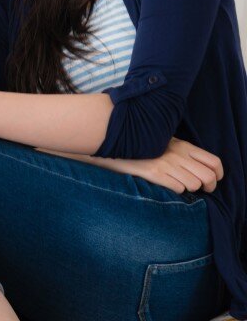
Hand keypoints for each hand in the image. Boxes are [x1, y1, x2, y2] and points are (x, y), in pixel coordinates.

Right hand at [36, 137, 224, 194]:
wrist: (113, 140)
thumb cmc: (138, 143)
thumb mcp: (162, 141)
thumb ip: (180, 150)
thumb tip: (196, 165)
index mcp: (183, 145)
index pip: (214, 162)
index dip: (218, 175)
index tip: (212, 180)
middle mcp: (177, 153)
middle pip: (208, 177)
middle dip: (208, 187)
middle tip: (198, 189)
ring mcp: (165, 162)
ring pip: (194, 184)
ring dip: (189, 189)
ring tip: (178, 185)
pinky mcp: (153, 172)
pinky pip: (178, 188)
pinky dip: (177, 191)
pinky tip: (166, 186)